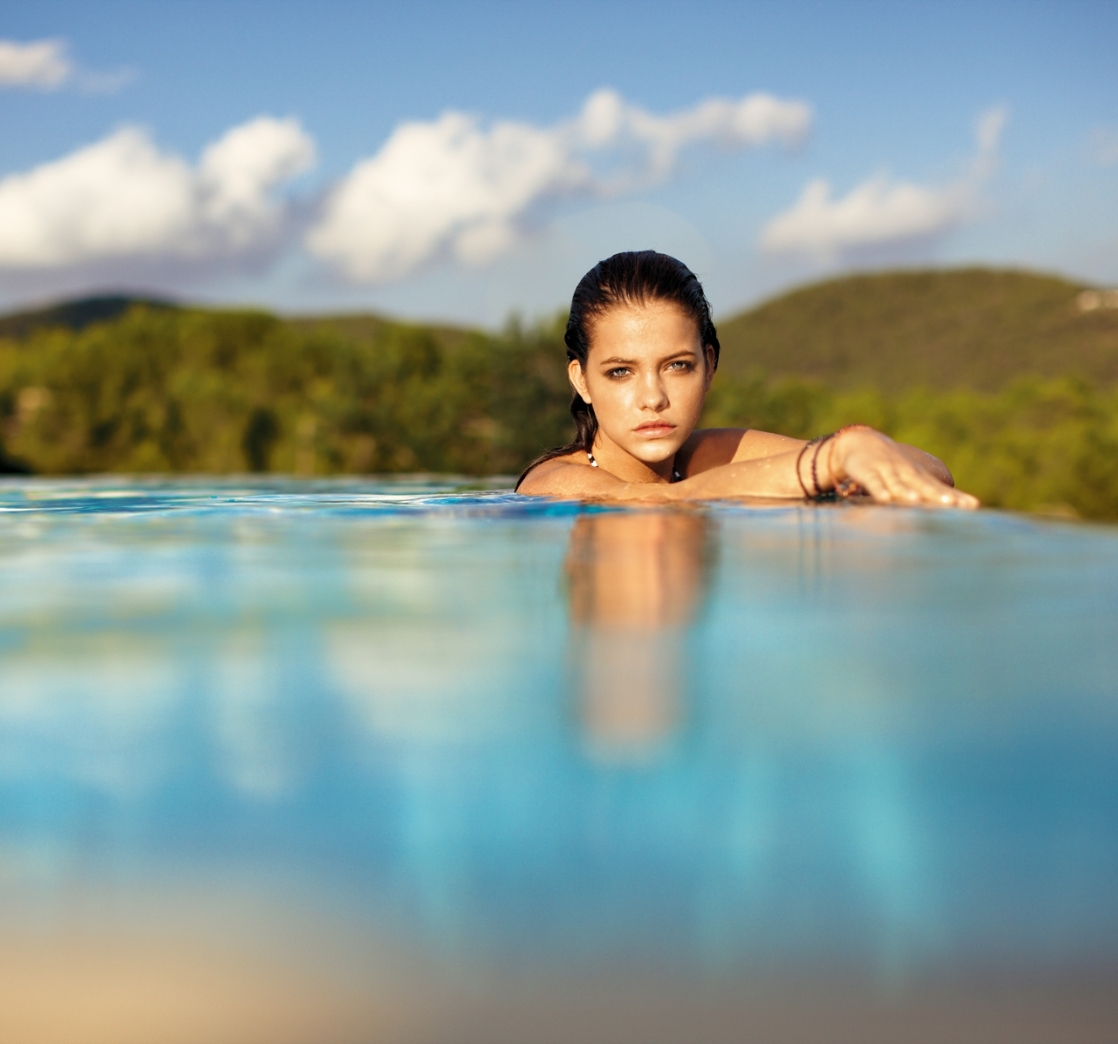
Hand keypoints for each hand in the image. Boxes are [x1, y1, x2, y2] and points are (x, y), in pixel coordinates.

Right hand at [824, 427, 978, 508]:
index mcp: (919, 475)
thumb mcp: (910, 476)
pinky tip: (885, 499)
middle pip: (924, 485)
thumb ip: (928, 490)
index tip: (973, 505)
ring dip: (907, 492)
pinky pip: (874, 482)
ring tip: (917, 501)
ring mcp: (887, 471)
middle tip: (952, 504)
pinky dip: (879, 490)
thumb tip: (954, 505)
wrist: (860, 442)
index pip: (940, 487)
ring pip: (899, 483)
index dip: (956, 496)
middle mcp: (907, 472)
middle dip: (937, 494)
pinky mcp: (868, 472)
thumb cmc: (891, 465)